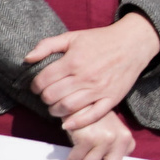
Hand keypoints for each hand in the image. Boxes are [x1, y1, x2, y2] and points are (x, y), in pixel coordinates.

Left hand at [23, 13, 159, 126]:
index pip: (43, 80)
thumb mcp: (72, 37)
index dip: (35, 86)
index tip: (38, 86)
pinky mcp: (111, 99)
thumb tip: (27, 59)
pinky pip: (91, 116)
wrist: (132, 44)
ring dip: (55, 111)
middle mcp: (84, 76)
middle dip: (44, 98)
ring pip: (68, 108)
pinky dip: (76, 123)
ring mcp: (98, 89)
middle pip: (52, 96)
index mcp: (73, 61)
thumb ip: (47, 45)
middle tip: (47, 96)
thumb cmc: (100, 40)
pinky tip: (67, 123)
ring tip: (55, 107)